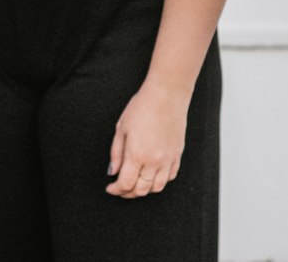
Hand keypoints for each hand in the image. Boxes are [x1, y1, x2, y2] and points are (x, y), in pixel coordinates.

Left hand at [105, 80, 187, 197]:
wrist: (166, 94)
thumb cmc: (142, 106)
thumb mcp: (121, 127)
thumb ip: (116, 153)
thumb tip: (113, 172)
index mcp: (136, 154)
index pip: (125, 184)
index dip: (116, 190)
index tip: (110, 187)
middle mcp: (153, 161)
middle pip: (141, 190)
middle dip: (128, 193)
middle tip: (120, 188)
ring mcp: (168, 159)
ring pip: (156, 188)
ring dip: (144, 190)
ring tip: (136, 184)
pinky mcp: (177, 155)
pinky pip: (170, 177)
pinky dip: (160, 181)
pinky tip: (152, 175)